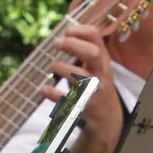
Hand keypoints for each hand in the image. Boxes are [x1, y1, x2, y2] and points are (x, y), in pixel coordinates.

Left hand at [45, 22, 121, 150]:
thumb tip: (63, 33)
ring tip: (52, 67)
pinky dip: (54, 94)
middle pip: (92, 54)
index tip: (66, 32)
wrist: (108, 121)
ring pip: (80, 76)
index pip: (96, 37)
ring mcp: (94, 92)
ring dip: (61, 68)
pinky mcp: (84, 108)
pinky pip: (68, 100)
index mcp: (102, 60)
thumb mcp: (97, 68)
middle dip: (73, 45)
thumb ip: (84, 52)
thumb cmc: (97, 88)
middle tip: (56, 44)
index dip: (79, 30)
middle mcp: (100, 74)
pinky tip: (43, 89)